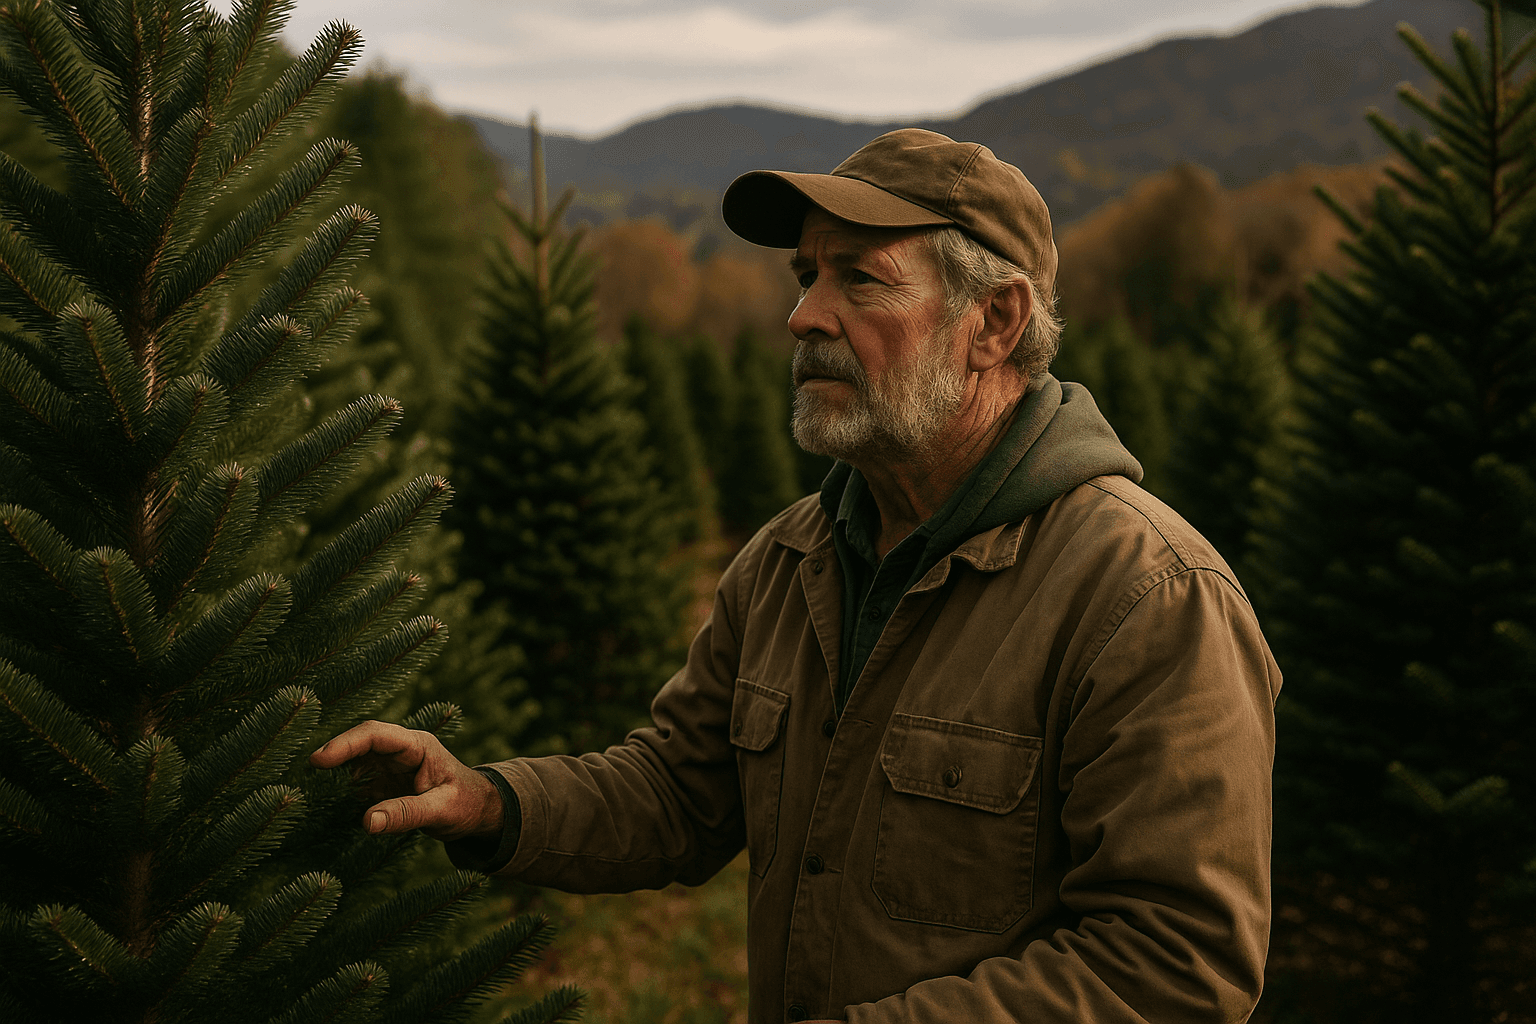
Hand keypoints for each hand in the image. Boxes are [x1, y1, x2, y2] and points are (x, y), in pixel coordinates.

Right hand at [309, 720, 503, 839]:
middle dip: (332, 755)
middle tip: (304, 773)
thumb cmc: (466, 804)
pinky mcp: (383, 783)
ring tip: (304, 789)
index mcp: (416, 745)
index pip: (375, 734)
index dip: (345, 744)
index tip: (319, 759)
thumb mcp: (441, 810)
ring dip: (332, 773)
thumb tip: (368, 822)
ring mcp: (389, 766)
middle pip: (359, 744)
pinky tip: (321, 803)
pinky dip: (339, 790)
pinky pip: (356, 782)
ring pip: (353, 762)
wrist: (478, 812)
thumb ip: (406, 814)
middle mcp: (399, 751)